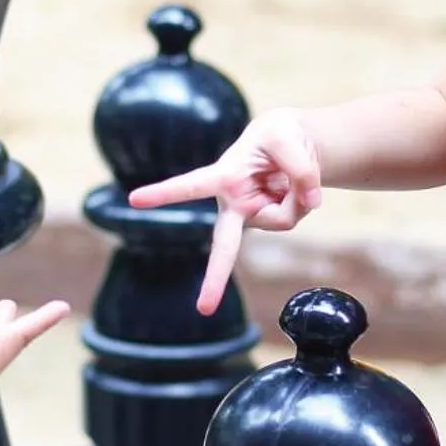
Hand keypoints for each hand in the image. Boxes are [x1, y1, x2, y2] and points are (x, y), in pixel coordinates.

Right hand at [126, 109, 321, 314]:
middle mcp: (233, 203)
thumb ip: (300, 169)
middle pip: (223, 245)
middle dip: (215, 278)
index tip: (134, 200)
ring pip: (282, 218)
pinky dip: (302, 199)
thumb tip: (311, 204)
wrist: (294, 144)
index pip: (191, 185)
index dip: (164, 193)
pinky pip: (294, 216)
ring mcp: (252, 216)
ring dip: (295, 195)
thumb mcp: (288, 137)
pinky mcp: (269, 221)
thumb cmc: (278, 136)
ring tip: (289, 174)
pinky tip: (292, 187)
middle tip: (203, 309)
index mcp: (224, 176)